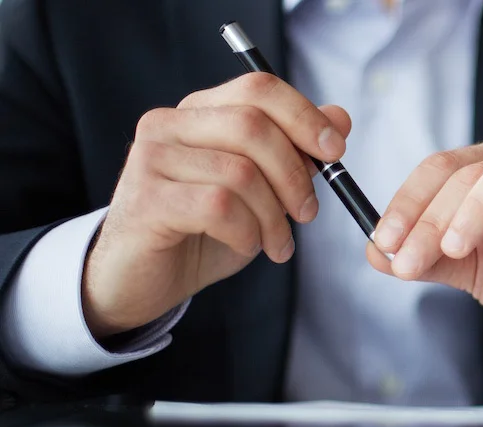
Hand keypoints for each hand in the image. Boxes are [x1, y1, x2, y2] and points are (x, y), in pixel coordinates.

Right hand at [82, 73, 351, 337]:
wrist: (142, 280)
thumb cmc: (203, 232)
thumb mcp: (261, 191)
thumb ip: (294, 152)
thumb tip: (339, 118)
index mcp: (199, 113)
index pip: (258, 88)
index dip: (304, 116)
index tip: (335, 151)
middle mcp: (169, 125)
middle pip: (252, 126)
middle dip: (294, 174)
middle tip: (307, 214)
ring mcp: (151, 159)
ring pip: (240, 172)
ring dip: (273, 216)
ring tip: (276, 243)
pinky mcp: (146, 199)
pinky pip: (218, 206)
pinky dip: (247, 232)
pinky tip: (246, 246)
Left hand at [366, 136, 482, 358]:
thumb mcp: (471, 271)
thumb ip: (428, 258)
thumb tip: (376, 252)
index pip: (439, 168)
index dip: (406, 202)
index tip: (384, 242)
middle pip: (468, 169)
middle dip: (430, 217)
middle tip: (410, 261)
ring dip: (475, 206)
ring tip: (456, 248)